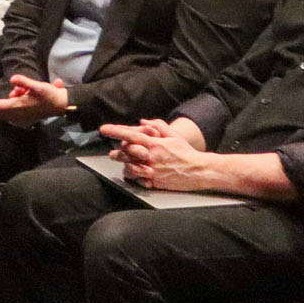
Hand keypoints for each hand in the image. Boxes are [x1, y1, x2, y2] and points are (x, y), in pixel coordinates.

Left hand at [0, 74, 70, 124]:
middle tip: (17, 89)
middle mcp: (17, 116)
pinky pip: (12, 109)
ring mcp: (20, 119)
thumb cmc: (50, 95)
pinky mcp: (24, 119)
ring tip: (24, 90)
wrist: (61, 105)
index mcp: (17, 109)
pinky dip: (14, 101)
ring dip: (11, 97)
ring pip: (6, 107)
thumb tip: (12, 79)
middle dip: (1, 96)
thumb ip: (24, 82)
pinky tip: (25, 94)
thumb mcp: (38, 86)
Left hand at [100, 120, 217, 191]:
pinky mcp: (155, 182)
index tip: (103, 129)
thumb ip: (157, 126)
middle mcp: (151, 157)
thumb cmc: (186, 152)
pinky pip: (138, 179)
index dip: (115, 131)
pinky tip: (134, 173)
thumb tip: (142, 121)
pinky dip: (134, 176)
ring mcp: (153, 170)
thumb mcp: (174, 135)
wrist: (200, 171)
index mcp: (155, 144)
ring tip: (122, 163)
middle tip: (112, 153)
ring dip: (124, 164)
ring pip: (129, 167)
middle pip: (126, 153)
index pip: (130, 135)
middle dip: (116, 152)